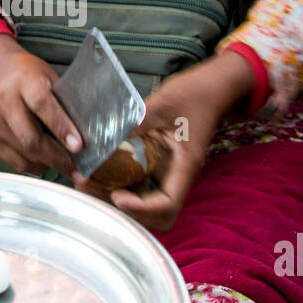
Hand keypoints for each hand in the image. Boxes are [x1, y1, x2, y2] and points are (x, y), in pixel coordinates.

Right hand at [0, 35, 82, 176]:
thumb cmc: (30, 77)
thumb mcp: (50, 79)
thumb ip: (64, 104)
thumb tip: (86, 133)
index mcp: (25, 82)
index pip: (43, 106)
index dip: (61, 128)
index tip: (78, 146)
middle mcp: (5, 101)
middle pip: (31, 138)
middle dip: (58, 158)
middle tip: (78, 171)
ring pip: (24, 154)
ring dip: (48, 164)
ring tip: (66, 166)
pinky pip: (15, 162)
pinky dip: (34, 166)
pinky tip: (46, 162)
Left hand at [72, 50, 255, 232]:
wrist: (212, 87)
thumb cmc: (195, 93)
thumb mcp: (163, 103)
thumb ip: (135, 122)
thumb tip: (105, 140)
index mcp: (185, 165)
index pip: (167, 204)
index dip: (141, 208)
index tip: (117, 194)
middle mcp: (177, 175)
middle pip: (155, 214)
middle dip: (125, 209)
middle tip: (94, 189)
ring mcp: (167, 172)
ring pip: (145, 203)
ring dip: (119, 199)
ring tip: (89, 182)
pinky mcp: (157, 165)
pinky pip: (139, 184)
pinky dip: (120, 184)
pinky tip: (98, 171)